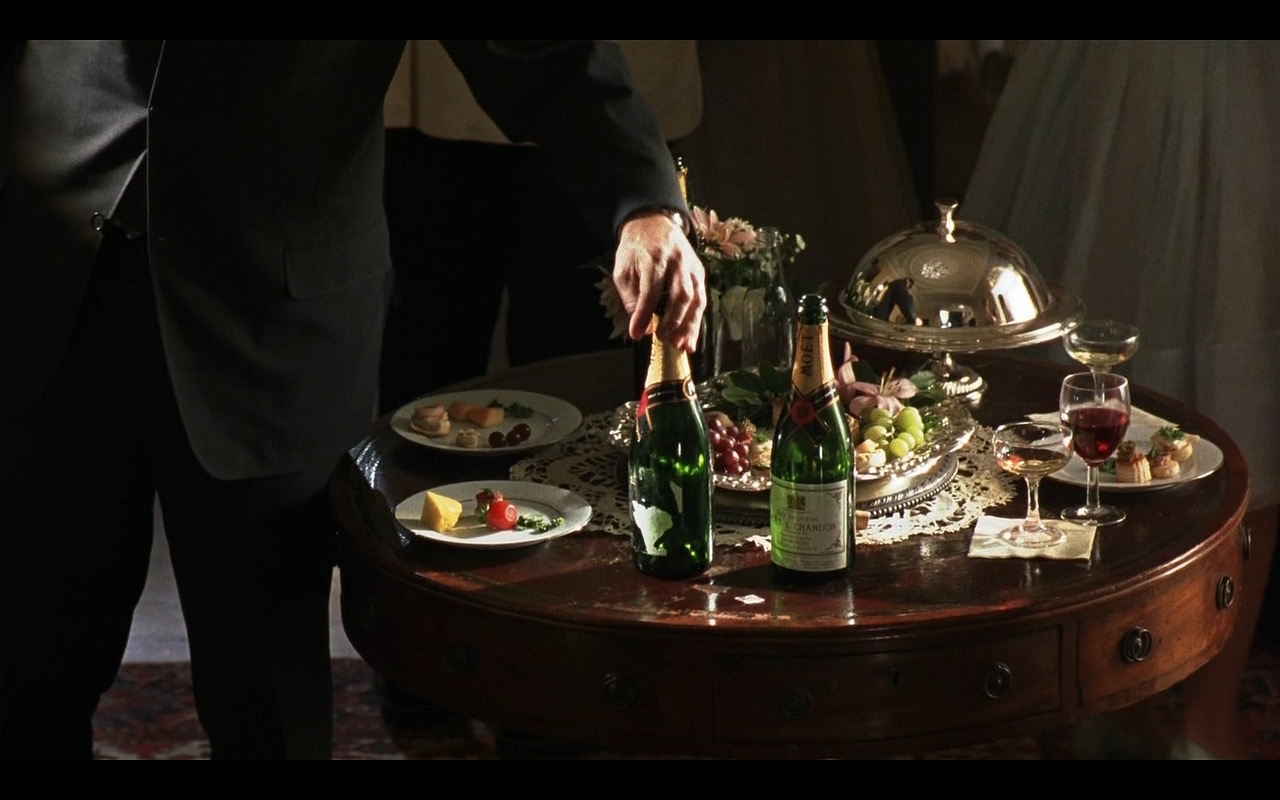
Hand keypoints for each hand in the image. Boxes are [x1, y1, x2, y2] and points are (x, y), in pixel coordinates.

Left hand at [612, 211, 705, 351]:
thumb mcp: (623, 270)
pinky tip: (691, 339)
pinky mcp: (699, 273)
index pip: (650, 291)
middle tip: (663, 340)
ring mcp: (691, 267)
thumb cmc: (635, 250)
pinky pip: (702, 299)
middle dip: (673, 321)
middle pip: (680, 294)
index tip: (637, 334)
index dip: (644, 314)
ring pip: (696, 299)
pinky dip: (697, 322)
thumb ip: (630, 298)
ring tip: (680, 345)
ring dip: (689, 325)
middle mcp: (676, 262)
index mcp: (654, 258)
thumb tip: (641, 327)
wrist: (653, 223)